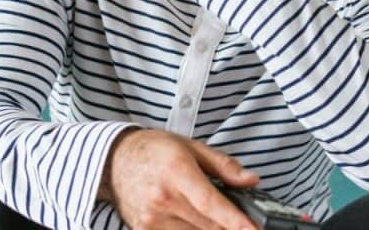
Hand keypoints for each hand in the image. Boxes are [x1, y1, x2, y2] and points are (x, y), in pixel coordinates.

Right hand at [98, 128, 260, 229]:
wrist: (116, 160)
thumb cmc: (153, 150)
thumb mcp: (191, 147)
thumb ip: (224, 166)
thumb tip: (251, 180)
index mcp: (175, 171)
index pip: (209, 203)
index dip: (235, 220)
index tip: (253, 229)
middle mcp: (161, 198)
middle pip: (208, 225)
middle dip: (230, 226)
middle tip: (244, 222)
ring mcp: (150, 219)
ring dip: (211, 229)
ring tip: (212, 215)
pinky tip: (193, 220)